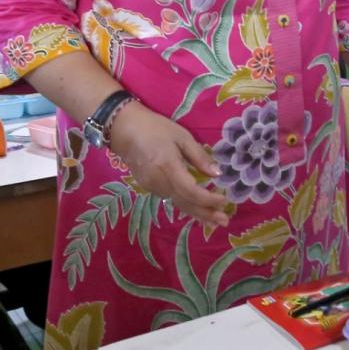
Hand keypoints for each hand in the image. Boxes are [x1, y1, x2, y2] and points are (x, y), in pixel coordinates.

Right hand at [109, 102, 232, 227]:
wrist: (123, 130)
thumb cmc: (155, 128)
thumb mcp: (181, 136)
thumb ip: (199, 156)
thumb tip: (217, 174)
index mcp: (168, 167)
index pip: (191, 191)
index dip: (208, 199)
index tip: (224, 199)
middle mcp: (159, 182)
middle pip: (185, 203)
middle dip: (206, 214)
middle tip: (225, 221)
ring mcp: (152, 187)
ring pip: (178, 203)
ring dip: (197, 212)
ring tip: (214, 219)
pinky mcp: (148, 187)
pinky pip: (171, 199)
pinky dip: (186, 205)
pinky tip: (196, 208)